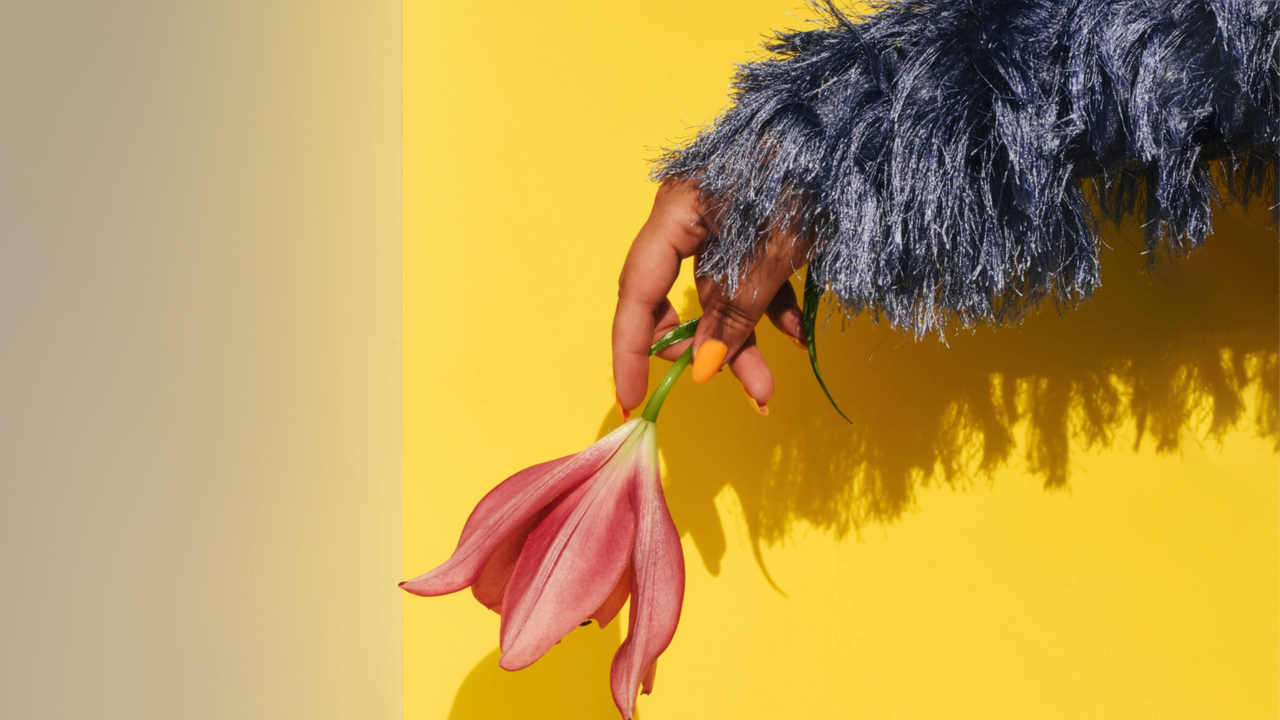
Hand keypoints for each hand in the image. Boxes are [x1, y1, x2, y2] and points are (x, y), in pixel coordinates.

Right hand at [612, 179, 811, 417]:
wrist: (860, 130)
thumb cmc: (808, 176)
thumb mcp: (770, 252)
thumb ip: (732, 311)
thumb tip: (703, 368)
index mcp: (676, 211)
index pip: (637, 292)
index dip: (631, 350)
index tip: (631, 400)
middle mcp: (691, 216)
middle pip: (681, 298)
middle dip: (708, 349)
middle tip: (740, 389)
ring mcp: (726, 220)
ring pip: (723, 294)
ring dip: (746, 339)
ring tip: (769, 389)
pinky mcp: (760, 224)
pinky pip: (753, 277)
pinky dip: (770, 308)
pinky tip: (795, 335)